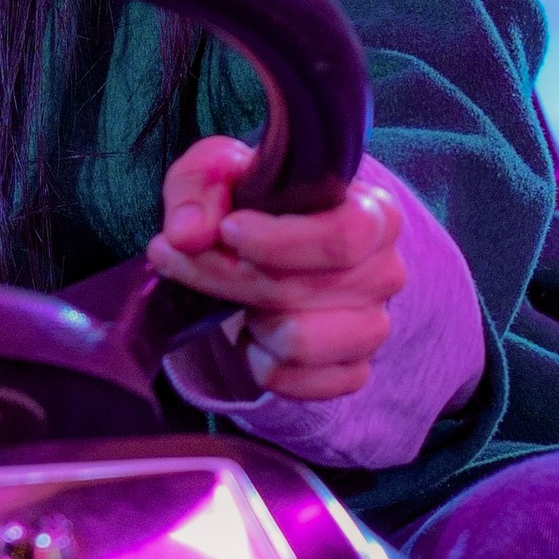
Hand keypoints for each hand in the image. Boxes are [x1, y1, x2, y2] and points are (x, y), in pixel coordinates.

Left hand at [147, 134, 408, 402]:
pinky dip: (259, 362)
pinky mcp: (352, 372)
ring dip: (248, 321)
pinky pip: (296, 383)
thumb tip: (187, 235)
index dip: (281, 241)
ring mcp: (371, 328)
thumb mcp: (216, 175)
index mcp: (373, 214)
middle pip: (303, 289)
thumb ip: (195, 191)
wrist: (260, 254)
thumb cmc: (249, 205)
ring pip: (299, 342)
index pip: (344, 237)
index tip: (228, 230)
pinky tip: (251, 334)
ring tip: (234, 299)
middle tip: (173, 256)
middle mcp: (384, 273)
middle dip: (227, 276)